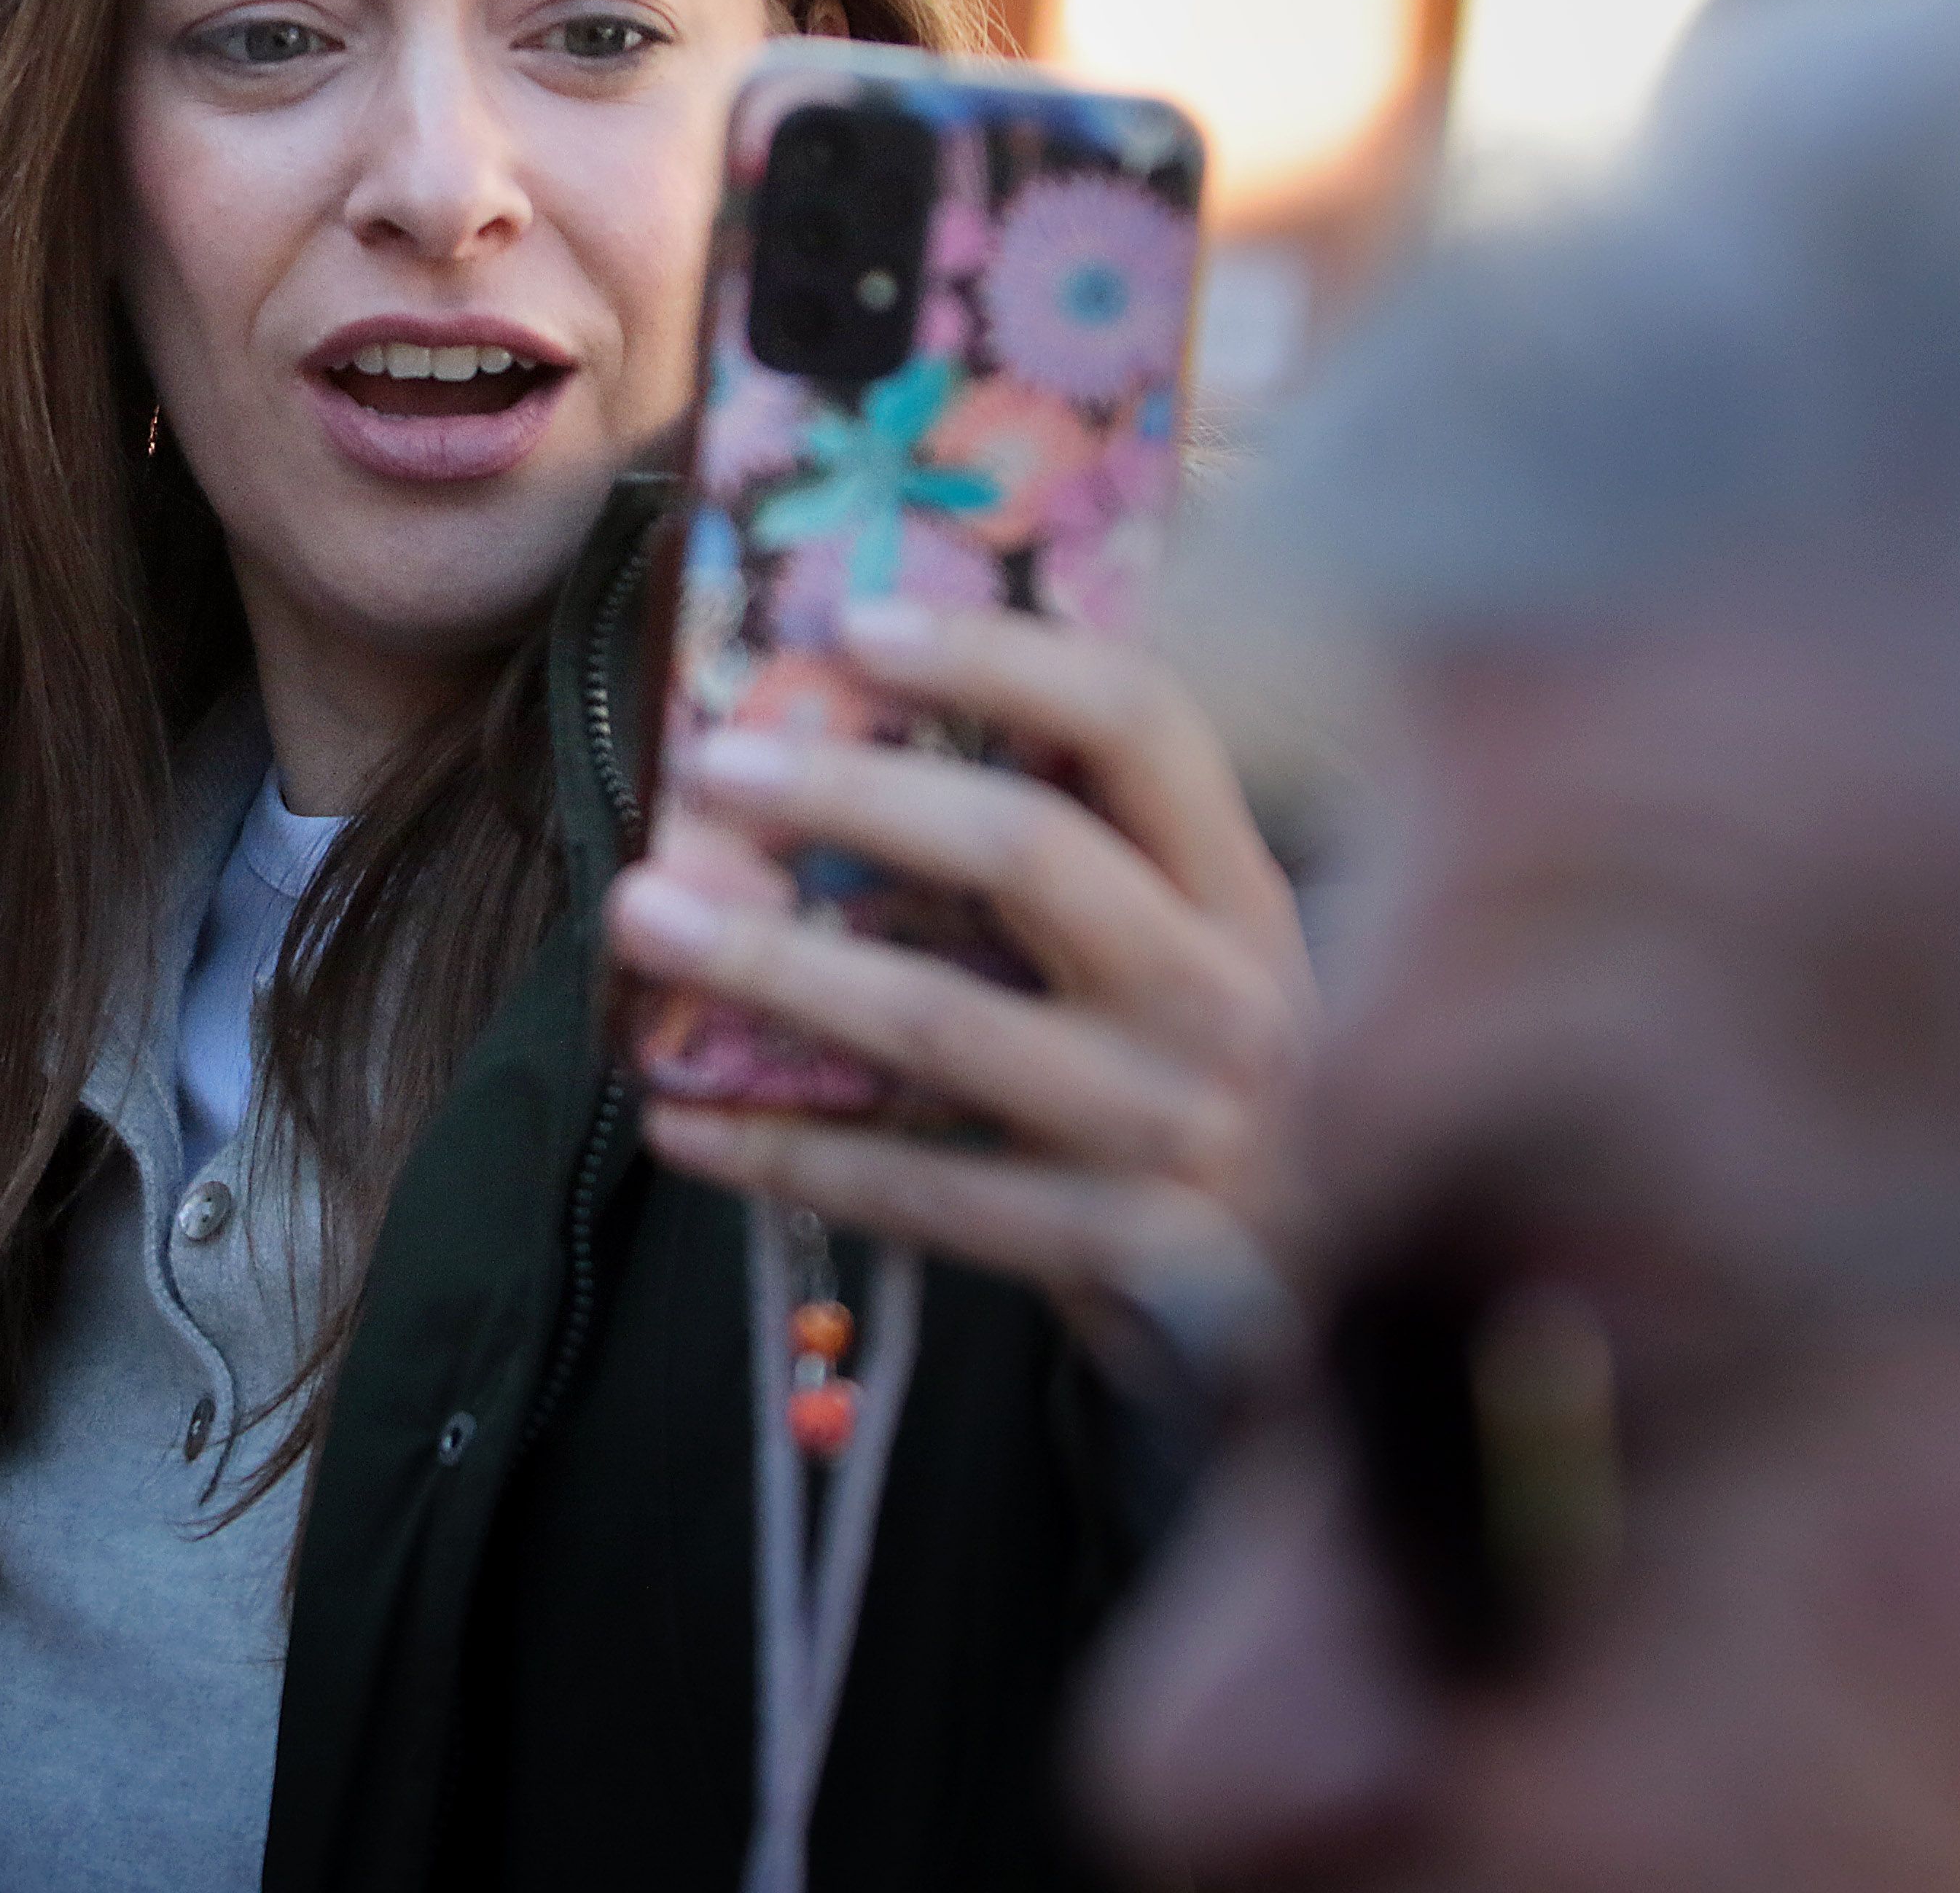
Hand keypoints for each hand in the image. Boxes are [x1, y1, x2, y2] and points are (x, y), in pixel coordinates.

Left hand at [607, 596, 1312, 1329]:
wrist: (1318, 1334)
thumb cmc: (1192, 1106)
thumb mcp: (1180, 968)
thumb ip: (1073, 865)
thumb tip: (836, 742)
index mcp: (1238, 891)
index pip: (1140, 723)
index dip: (999, 659)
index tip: (854, 625)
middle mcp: (1230, 995)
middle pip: (1028, 850)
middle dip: (852, 796)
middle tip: (710, 766)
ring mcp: (1185, 1132)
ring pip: (947, 1023)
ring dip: (775, 966)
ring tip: (641, 916)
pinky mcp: (1132, 1255)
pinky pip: (926, 1189)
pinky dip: (787, 1151)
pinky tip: (678, 1120)